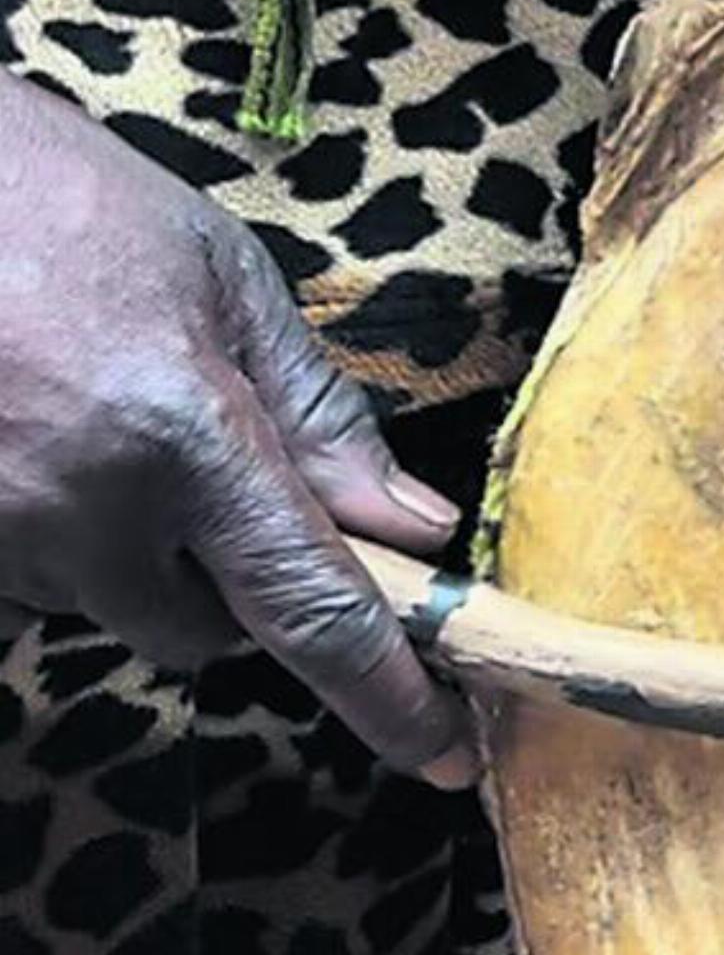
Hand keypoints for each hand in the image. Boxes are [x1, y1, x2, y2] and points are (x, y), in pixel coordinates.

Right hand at [0, 72, 474, 785]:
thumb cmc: (62, 198)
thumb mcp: (221, 276)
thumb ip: (318, 412)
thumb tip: (414, 527)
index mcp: (183, 436)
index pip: (311, 607)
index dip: (388, 694)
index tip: (450, 755)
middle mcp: (81, 511)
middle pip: (199, 632)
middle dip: (221, 579)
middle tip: (197, 464)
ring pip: (100, 603)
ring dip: (117, 546)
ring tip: (82, 412)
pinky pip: (18, 582)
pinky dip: (40, 532)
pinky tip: (24, 435)